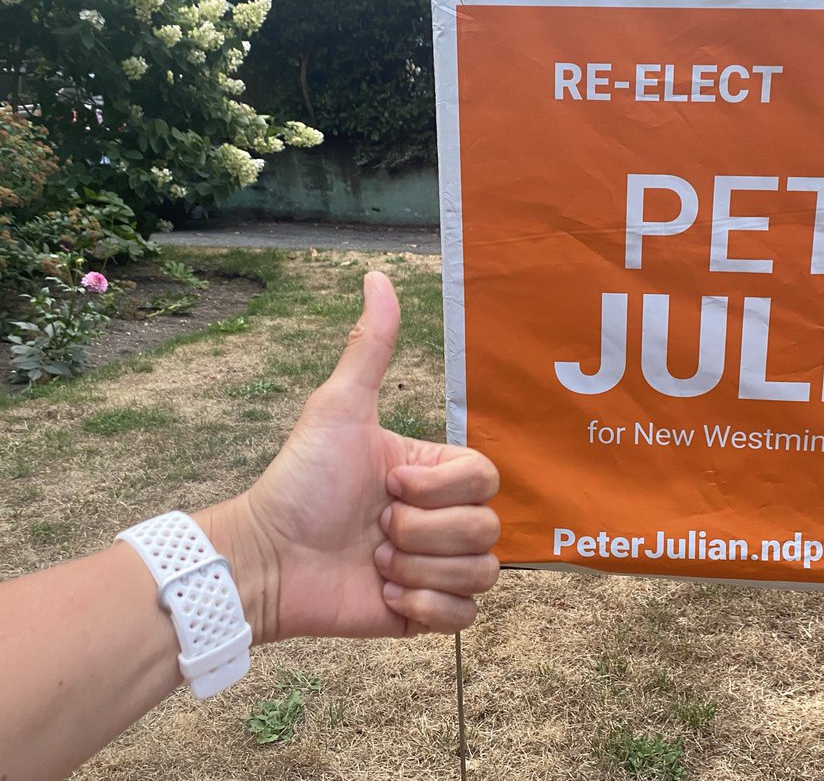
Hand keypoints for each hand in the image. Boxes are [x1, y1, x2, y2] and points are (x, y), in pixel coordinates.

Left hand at [202, 271, 499, 642]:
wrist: (267, 560)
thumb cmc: (300, 482)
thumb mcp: (339, 409)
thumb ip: (370, 347)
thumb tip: (377, 275)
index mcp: (433, 473)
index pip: (486, 479)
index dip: (441, 491)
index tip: (389, 488)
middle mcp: (441, 518)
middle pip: (487, 527)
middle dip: (423, 534)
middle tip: (375, 529)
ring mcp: (436, 567)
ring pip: (482, 574)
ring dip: (420, 570)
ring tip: (376, 563)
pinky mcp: (425, 613)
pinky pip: (465, 619)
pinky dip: (425, 608)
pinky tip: (386, 596)